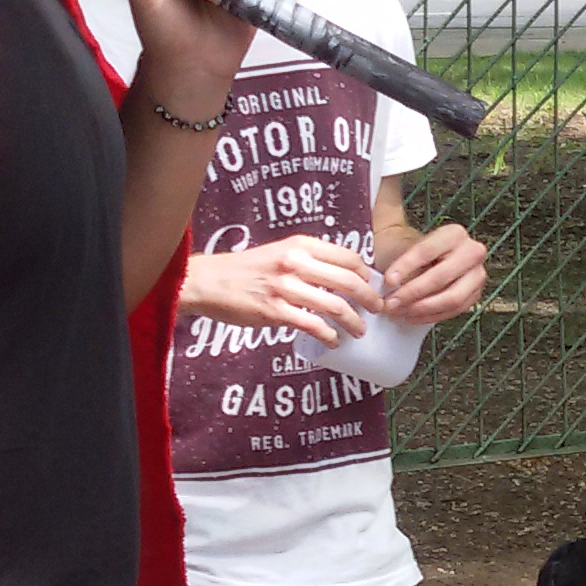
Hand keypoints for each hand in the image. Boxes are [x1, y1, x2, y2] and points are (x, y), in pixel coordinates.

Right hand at [182, 236, 377, 342]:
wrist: (208, 281)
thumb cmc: (247, 268)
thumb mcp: (280, 251)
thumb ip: (309, 259)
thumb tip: (343, 275)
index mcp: (301, 245)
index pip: (349, 257)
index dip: (367, 274)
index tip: (372, 286)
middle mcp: (296, 263)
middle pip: (349, 282)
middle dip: (370, 299)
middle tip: (377, 310)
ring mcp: (286, 288)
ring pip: (335, 306)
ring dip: (354, 321)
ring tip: (359, 330)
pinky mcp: (275, 312)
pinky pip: (313, 326)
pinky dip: (329, 335)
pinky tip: (334, 340)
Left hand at [383, 223, 489, 323]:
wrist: (429, 258)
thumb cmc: (415, 253)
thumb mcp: (406, 248)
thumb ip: (399, 265)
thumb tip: (391, 286)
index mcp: (454, 234)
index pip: (427, 251)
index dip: (406, 267)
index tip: (388, 281)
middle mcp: (472, 252)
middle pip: (441, 277)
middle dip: (413, 292)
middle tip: (391, 303)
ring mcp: (478, 275)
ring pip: (452, 298)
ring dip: (422, 308)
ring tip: (400, 311)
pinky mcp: (476, 294)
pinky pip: (454, 311)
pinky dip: (431, 316)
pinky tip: (412, 316)